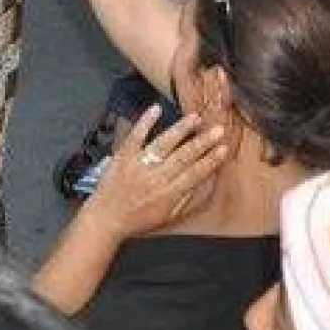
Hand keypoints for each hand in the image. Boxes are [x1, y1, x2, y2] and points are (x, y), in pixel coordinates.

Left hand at [86, 107, 227, 239]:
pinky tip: (156, 109)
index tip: (224, 149)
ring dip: (181, 129)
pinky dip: (145, 122)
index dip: (210, 161)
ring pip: (163, 144)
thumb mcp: (166, 217)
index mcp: (168, 194)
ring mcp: (139, 164)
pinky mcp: (123, 156)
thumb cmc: (137, 220)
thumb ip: (184, 199)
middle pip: (183, 157)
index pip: (194, 174)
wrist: (106, 219)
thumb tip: (200, 181)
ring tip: (195, 118)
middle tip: (218, 130)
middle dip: (203, 142)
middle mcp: (155, 177)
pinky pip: (135, 136)